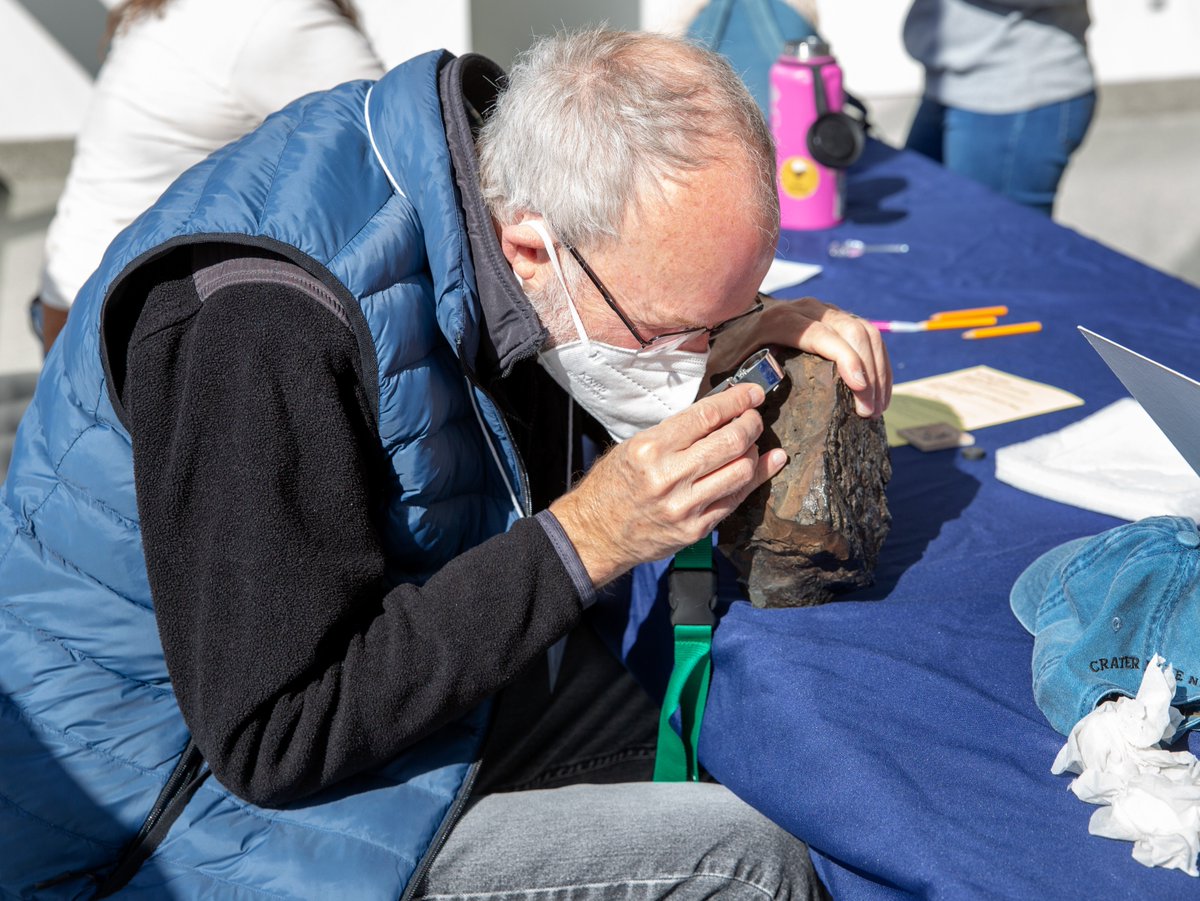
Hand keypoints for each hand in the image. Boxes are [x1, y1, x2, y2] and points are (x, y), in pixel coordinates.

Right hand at [549, 383, 786, 586]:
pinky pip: (736, 499)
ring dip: (753, 451)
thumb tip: (720, 414)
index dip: (737, 401)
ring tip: (749, 443)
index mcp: (650, 449)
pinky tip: (764, 464)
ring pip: (741, 471)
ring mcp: (685, 506)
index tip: (752, 393)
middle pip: (731, 442)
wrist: (594, 533)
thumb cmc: (613, 486)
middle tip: (753, 418)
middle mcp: (669, 477)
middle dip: (751, 424)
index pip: (706, 416)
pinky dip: (755, 479)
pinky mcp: (695, 529)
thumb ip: (676, 433)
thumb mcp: (634, 447)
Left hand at [704, 297, 891, 417]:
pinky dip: (878, 363)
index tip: (859, 387)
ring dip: (878, 370)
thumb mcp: (723, 365)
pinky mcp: (836, 318)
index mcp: (779, 320)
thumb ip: (734, 380)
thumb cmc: (726, 351)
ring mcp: (824, 311)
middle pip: (852, 333)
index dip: (846, 359)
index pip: (822, 335)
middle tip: (869, 411)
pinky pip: (868, 335)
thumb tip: (750, 403)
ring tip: (876, 408)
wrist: (730, 322)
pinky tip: (879, 392)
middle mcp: (806, 309)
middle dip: (868, 373)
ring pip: (866, 333)